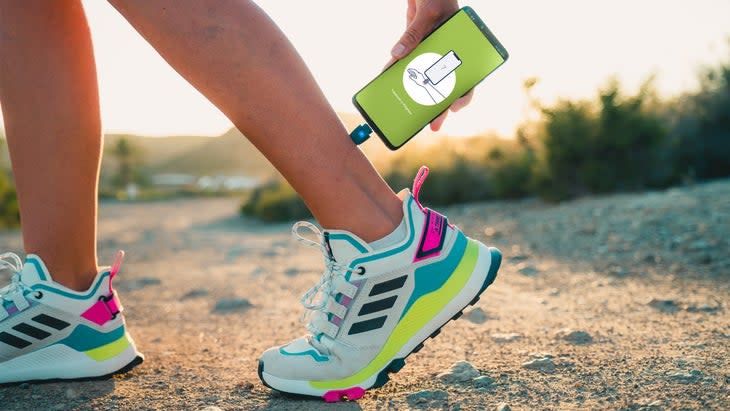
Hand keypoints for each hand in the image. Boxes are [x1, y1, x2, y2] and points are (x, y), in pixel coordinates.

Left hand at [387, 0, 473, 130]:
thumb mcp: (428, 13)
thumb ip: (413, 33)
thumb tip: (396, 55)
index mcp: (464, 49)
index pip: (468, 77)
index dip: (463, 96)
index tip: (454, 108)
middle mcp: (449, 55)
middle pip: (446, 86)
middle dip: (439, 107)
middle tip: (433, 126)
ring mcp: (431, 53)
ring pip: (425, 80)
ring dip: (416, 95)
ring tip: (408, 114)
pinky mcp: (415, 47)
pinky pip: (407, 64)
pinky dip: (397, 73)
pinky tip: (388, 84)